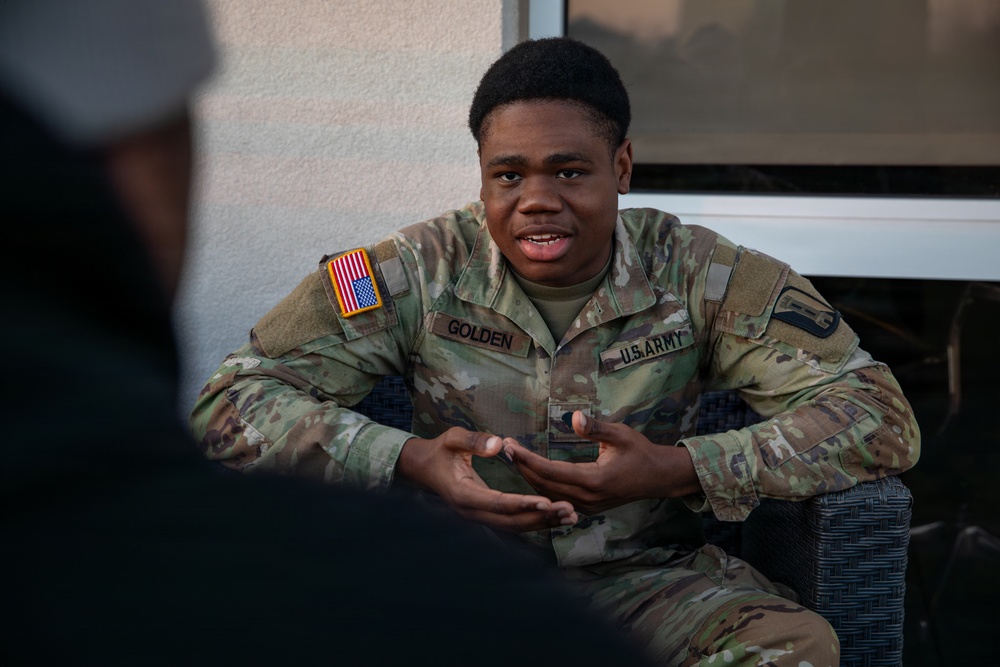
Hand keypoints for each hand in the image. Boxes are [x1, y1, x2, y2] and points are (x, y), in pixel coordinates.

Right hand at [396, 426, 577, 531]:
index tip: (546, 501)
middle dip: (540, 517)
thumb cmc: (440, 450)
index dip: (522, 504)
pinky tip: (555, 517)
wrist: (424, 468)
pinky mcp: (486, 516)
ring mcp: (478, 517)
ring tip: (570, 516)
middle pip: (510, 521)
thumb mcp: (452, 438)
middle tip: (568, 510)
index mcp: (463, 495)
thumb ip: (474, 441)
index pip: (497, 503)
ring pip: (514, 527)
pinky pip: (512, 523)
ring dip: (542, 523)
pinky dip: (534, 521)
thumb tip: (498, 443)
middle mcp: (471, 512)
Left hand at [502, 412, 700, 514]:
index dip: (527, 459)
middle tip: (504, 447)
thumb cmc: (640, 452)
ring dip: (527, 476)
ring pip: (547, 494)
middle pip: (543, 485)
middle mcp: (587, 498)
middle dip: (521, 467)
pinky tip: (528, 472)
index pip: (550, 472)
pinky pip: (556, 498)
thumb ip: (596, 427)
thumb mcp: (621, 434)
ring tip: (512, 456)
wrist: (659, 478)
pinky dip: (540, 485)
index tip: (510, 445)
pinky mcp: (586, 507)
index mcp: (594, 481)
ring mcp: (586, 506)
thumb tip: (573, 417)